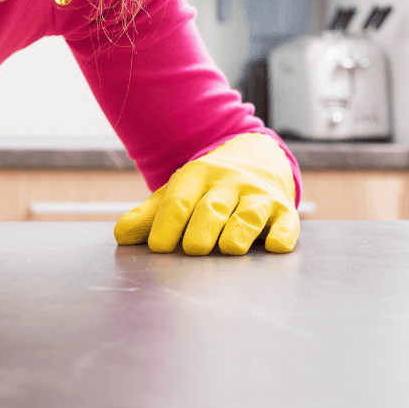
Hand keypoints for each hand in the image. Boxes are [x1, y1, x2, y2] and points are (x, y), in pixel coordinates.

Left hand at [113, 133, 298, 254]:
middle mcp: (228, 184)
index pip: (179, 200)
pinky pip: (287, 223)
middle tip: (192, 249)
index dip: (167, 223)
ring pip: (249, 214)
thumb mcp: (177, 193)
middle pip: (213, 207)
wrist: (256, 158)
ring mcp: (258, 197)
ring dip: (239, 230)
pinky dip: (282, 235)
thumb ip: (150, 215)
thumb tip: (121, 235)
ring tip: (228, 249)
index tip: (157, 248)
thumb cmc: (207, 189)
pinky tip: (275, 246)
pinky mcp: (284, 212)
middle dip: (202, 228)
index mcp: (196, 177)